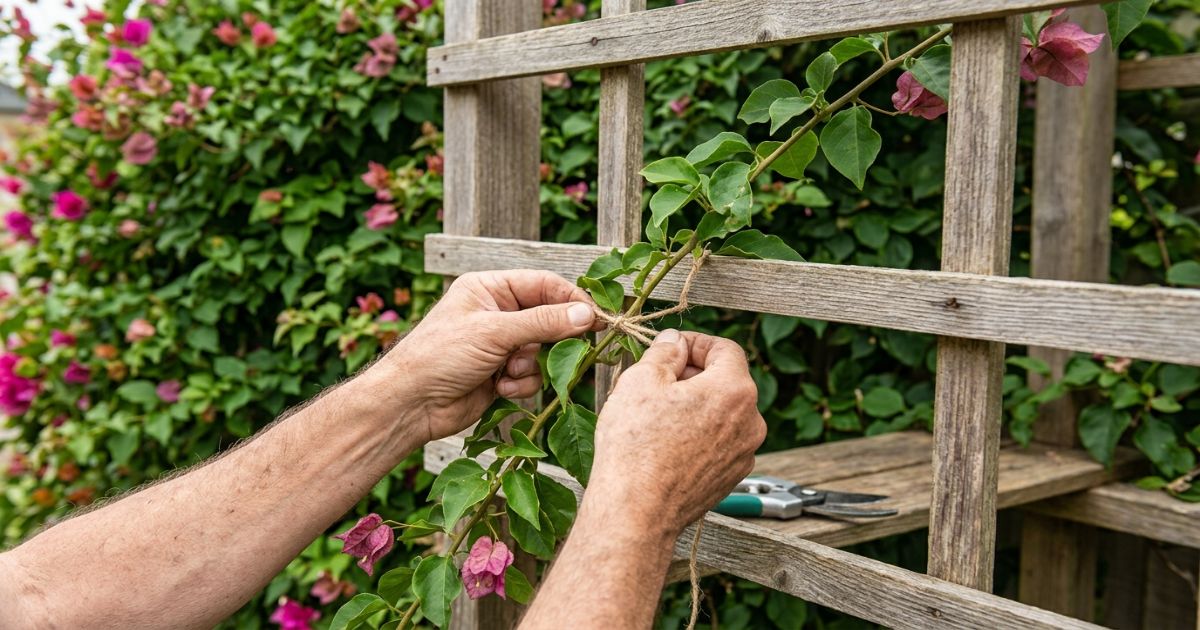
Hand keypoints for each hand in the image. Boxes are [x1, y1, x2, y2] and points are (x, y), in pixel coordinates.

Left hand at [376, 270, 598, 444]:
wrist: (411, 404)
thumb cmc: (440, 355)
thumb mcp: (495, 332)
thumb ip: (544, 322)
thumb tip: (587, 314)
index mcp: (490, 288)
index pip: (544, 285)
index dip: (572, 301)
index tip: (597, 318)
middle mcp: (497, 313)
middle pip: (548, 319)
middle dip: (553, 339)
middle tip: (573, 349)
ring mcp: (500, 345)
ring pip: (542, 351)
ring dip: (531, 366)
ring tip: (509, 372)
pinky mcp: (501, 374)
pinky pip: (531, 375)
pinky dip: (521, 383)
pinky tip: (500, 388)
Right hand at [590, 331, 765, 537]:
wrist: (636, 512)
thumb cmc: (636, 446)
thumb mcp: (641, 381)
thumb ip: (665, 352)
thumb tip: (675, 342)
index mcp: (735, 390)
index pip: (726, 349)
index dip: (696, 342)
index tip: (672, 348)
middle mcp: (751, 423)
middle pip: (726, 382)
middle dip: (694, 375)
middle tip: (657, 379)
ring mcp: (743, 454)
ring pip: (722, 414)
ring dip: (695, 406)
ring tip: (656, 414)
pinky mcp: (730, 478)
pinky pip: (718, 443)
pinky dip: (698, 435)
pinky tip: (665, 443)